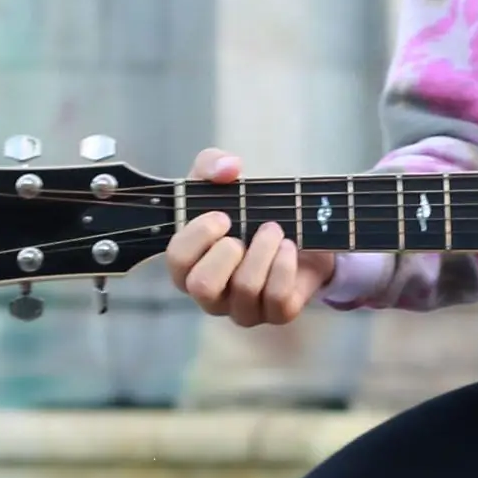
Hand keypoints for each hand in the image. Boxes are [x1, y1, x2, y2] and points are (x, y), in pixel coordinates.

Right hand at [164, 149, 338, 327]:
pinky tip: (288, 248)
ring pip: (244, 289)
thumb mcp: (224, 181)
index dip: (198, 237)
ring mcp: (243, 309)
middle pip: (203, 287)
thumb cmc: (248, 212)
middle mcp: (211, 295)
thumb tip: (227, 169)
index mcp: (189, 265)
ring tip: (274, 230)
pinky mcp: (276, 314)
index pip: (178, 262)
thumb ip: (213, 164)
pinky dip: (285, 266)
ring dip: (263, 250)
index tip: (222, 216)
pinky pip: (277, 299)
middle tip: (247, 229)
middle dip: (228, 251)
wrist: (299, 233)